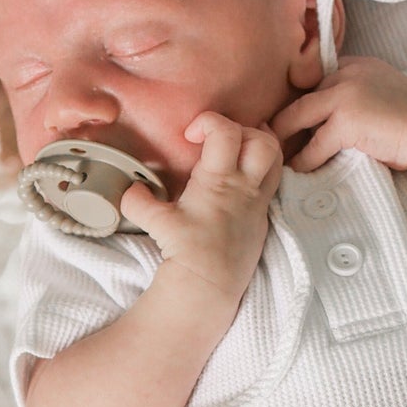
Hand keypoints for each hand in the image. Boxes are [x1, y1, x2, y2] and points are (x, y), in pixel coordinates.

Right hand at [119, 112, 282, 303]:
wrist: (211, 284)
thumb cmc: (187, 252)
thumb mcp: (156, 223)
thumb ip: (139, 201)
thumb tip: (130, 190)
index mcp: (219, 181)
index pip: (226, 132)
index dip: (208, 122)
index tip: (190, 136)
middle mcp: (244, 188)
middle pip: (264, 141)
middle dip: (243, 130)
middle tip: (221, 140)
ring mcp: (258, 203)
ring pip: (276, 161)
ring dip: (259, 147)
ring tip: (238, 149)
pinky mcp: (263, 218)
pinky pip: (273, 184)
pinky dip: (263, 171)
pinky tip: (244, 176)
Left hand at [268, 55, 406, 173]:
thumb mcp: (385, 98)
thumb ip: (360, 99)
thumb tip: (332, 123)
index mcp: (357, 65)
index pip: (317, 80)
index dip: (302, 102)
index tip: (289, 120)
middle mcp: (347, 74)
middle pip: (303, 97)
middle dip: (286, 121)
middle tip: (271, 139)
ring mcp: (345, 95)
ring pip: (298, 118)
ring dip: (285, 140)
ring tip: (278, 157)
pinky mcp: (346, 121)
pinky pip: (313, 146)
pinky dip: (303, 162)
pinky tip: (298, 172)